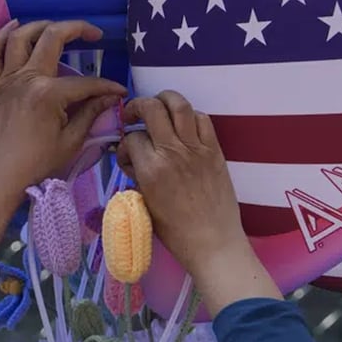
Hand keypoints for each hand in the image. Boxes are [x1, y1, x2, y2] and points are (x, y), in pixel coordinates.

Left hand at [0, 19, 127, 198]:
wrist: (3, 175)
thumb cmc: (39, 162)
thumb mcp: (72, 140)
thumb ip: (91, 112)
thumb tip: (111, 96)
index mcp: (48, 94)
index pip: (84, 82)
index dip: (106, 85)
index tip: (119, 91)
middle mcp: (26, 78)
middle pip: (52, 39)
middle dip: (77, 29)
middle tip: (94, 34)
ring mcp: (6, 79)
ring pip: (20, 38)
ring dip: (41, 26)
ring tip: (58, 27)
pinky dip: (0, 36)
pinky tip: (14, 26)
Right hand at [117, 91, 281, 313]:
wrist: (213, 242)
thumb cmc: (174, 231)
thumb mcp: (144, 203)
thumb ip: (136, 175)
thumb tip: (131, 157)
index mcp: (151, 168)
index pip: (132, 138)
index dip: (126, 144)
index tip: (128, 155)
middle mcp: (172, 151)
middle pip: (151, 108)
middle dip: (138, 106)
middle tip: (134, 115)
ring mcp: (196, 148)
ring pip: (179, 104)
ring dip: (165, 99)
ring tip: (158, 107)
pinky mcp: (215, 150)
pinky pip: (202, 119)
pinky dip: (190, 116)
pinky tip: (184, 125)